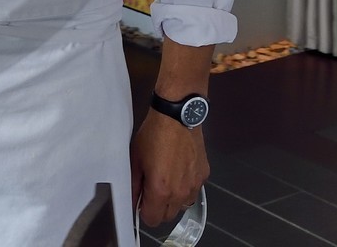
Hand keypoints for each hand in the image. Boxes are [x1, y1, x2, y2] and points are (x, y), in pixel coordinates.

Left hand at [130, 110, 208, 228]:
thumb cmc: (155, 134)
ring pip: (182, 206)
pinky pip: (193, 191)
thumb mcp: (136, 158)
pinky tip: (178, 171)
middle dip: (158, 208)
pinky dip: (185, 187)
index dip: (143, 212)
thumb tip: (132, 199)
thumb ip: (133, 184)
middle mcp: (180, 191)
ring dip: (173, 200)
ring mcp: (194, 185)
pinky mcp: (203, 176)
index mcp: (160, 189)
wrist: (177, 116)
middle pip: (168, 216)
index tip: (141, 201)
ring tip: (165, 179)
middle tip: (151, 189)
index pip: (152, 219)